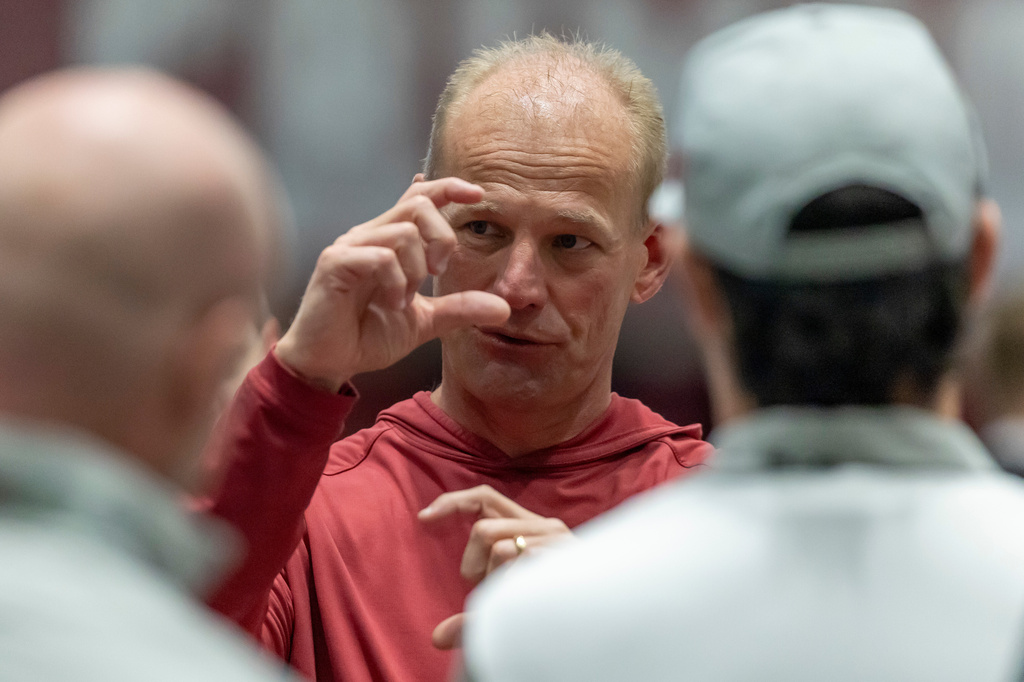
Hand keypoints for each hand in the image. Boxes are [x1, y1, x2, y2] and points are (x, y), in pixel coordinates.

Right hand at [273, 177, 510, 391]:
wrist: (328, 363)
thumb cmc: (368, 336)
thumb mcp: (425, 322)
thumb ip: (459, 309)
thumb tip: (504, 308)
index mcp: (390, 240)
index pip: (420, 196)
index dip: (449, 187)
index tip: (478, 195)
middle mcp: (369, 234)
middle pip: (418, 204)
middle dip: (442, 237)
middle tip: (438, 272)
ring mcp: (350, 246)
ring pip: (402, 231)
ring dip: (416, 268)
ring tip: (405, 299)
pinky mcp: (334, 263)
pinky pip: (380, 256)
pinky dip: (396, 281)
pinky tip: (392, 303)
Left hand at [418, 485, 572, 648]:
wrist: (592, 624)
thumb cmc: (545, 611)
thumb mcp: (504, 604)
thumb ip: (474, 609)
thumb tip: (437, 639)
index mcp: (530, 525)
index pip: (484, 497)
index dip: (453, 502)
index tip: (423, 518)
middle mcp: (545, 525)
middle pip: (483, 530)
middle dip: (474, 566)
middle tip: (492, 588)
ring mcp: (556, 538)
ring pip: (499, 548)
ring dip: (497, 580)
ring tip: (517, 594)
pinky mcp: (562, 550)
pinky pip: (517, 561)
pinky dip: (513, 584)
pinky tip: (529, 594)